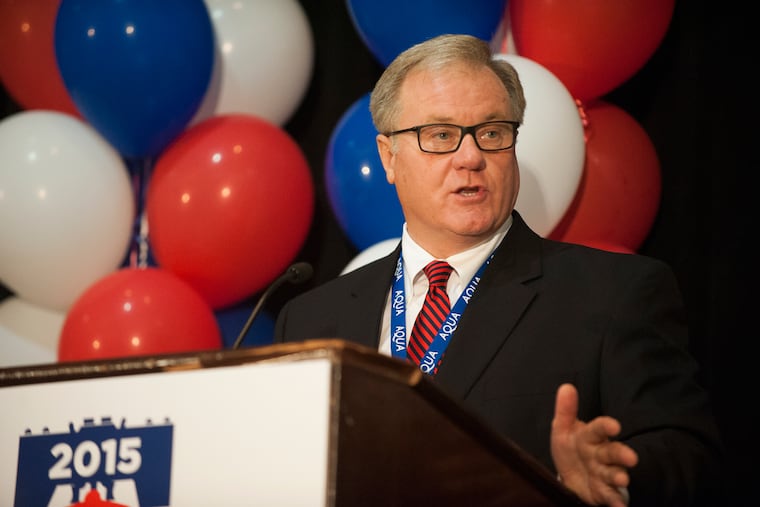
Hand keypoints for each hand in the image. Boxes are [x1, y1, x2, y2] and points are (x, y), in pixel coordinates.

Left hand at [551, 383, 638, 506]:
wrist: (572, 474)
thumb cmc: (571, 447)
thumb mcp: (562, 429)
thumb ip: (565, 410)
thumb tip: (566, 387)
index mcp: (590, 437)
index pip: (599, 428)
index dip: (606, 426)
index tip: (614, 426)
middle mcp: (600, 454)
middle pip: (612, 452)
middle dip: (621, 454)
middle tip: (631, 458)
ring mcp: (603, 473)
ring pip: (613, 473)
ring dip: (619, 476)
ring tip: (623, 478)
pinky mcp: (603, 491)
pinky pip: (610, 496)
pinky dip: (616, 501)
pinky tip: (620, 506)